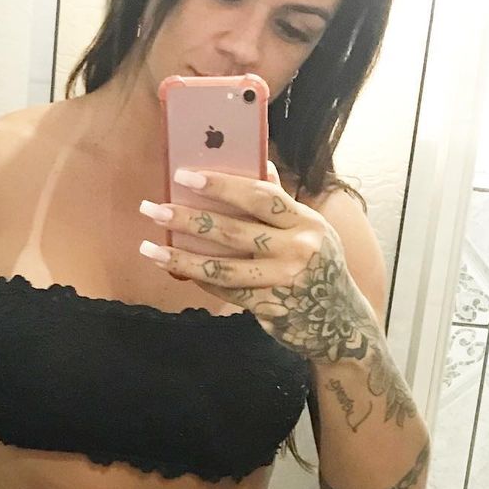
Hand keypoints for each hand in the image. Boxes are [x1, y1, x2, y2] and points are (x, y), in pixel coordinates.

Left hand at [138, 163, 367, 363]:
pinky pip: (226, 291)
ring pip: (222, 267)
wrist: (339, 322)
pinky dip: (199, 279)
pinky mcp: (269, 307)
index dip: (221, 184)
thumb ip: (281, 203)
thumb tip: (260, 165)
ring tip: (149, 248)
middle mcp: (296, 249)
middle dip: (187, 218)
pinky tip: (176, 268)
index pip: (258, 196)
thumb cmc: (318, 268)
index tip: (184, 176)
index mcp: (304, 221)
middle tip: (152, 208)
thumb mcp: (310, 231)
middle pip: (232, 230)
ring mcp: (282, 281)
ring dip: (181, 257)